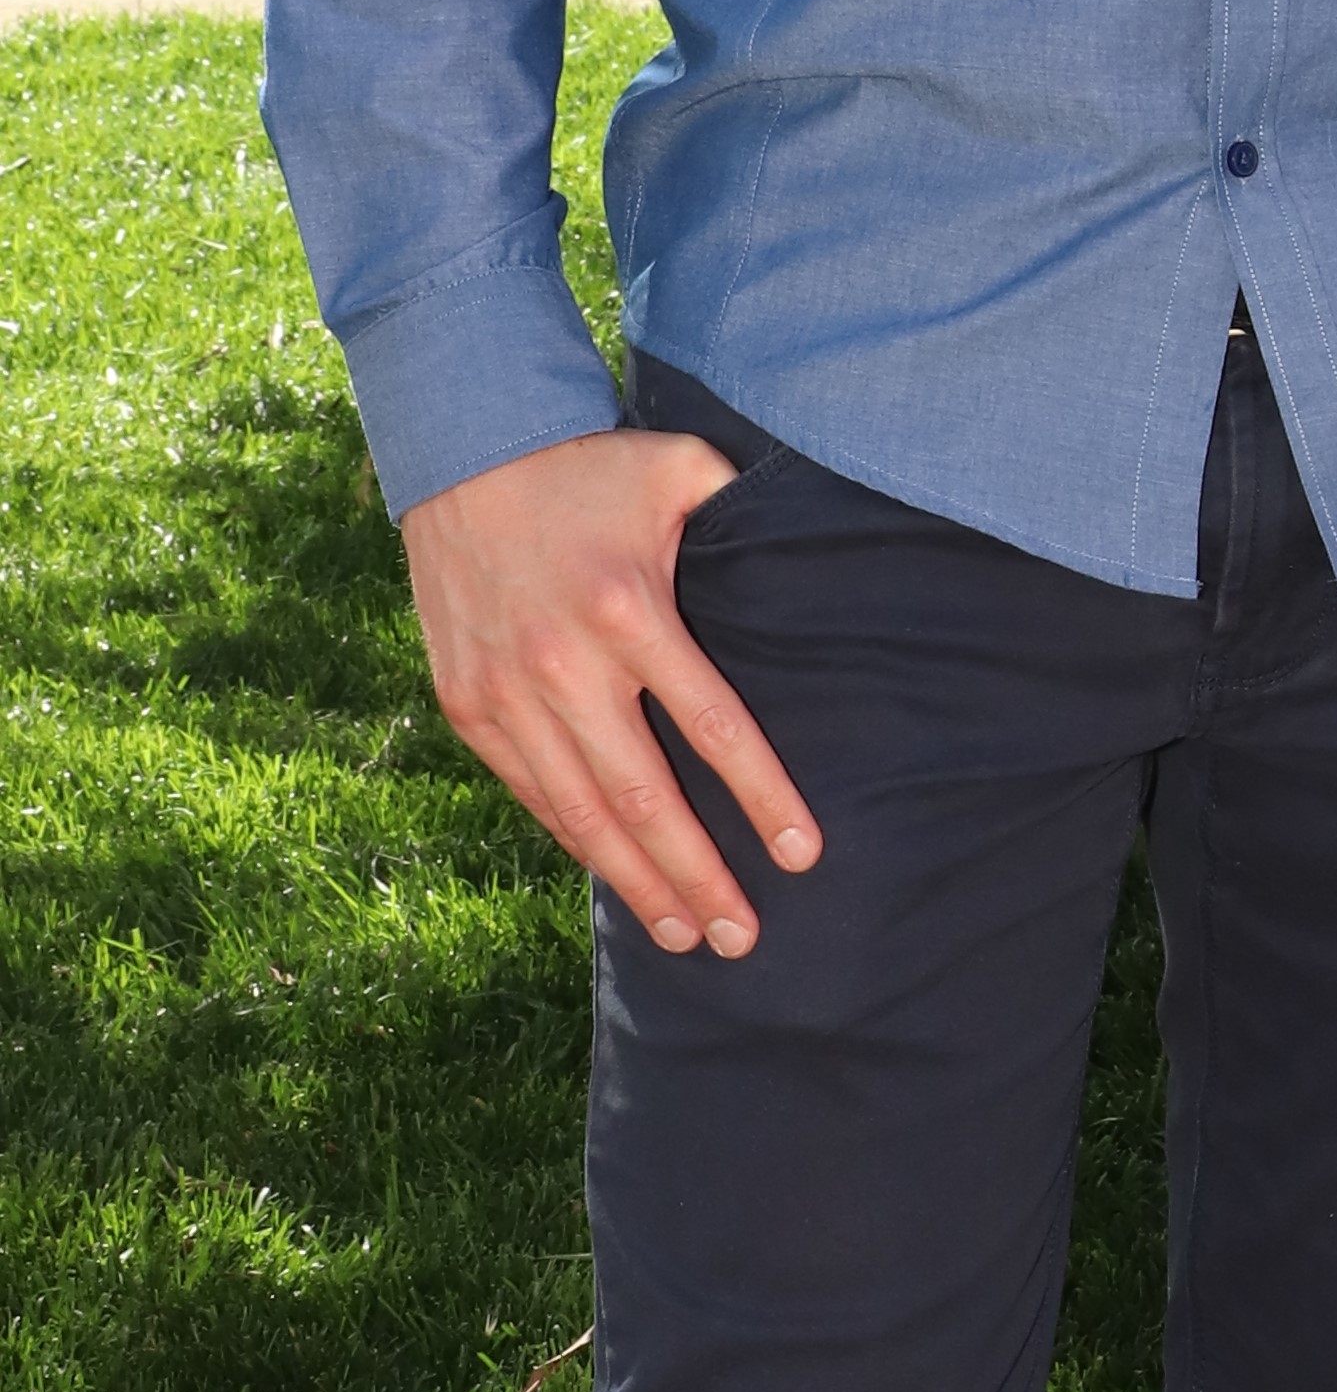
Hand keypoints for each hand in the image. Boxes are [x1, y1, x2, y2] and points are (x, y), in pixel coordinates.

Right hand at [401, 426, 822, 958]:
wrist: (462, 453)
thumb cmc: (591, 467)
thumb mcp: (679, 467)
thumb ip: (744, 508)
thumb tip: (820, 541)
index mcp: (630, 609)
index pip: (712, 726)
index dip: (761, 797)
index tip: (802, 856)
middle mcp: (565, 662)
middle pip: (645, 797)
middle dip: (699, 875)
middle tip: (742, 937)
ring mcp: (507, 692)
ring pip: (581, 813)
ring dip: (637, 881)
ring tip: (684, 935)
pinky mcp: (467, 705)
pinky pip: (532, 793)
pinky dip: (577, 843)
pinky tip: (617, 880)